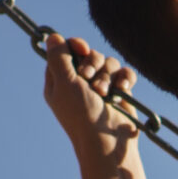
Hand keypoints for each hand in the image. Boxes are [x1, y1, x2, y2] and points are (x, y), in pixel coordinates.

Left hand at [44, 35, 141, 156]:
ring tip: (104, 93)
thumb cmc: (81, 115)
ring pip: (109, 63)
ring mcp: (101, 87)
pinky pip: (125, 73)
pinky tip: (123, 87)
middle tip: (89, 79)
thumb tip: (52, 36)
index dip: (75, 46)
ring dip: (107, 76)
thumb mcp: (65, 83)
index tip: (82, 49)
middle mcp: (80, 83)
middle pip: (90, 54)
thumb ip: (58, 57)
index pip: (66, 52)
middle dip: (93, 64)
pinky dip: (125, 78)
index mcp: (60, 81)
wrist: (107, 142)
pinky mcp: (120, 92)